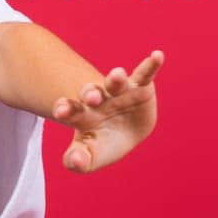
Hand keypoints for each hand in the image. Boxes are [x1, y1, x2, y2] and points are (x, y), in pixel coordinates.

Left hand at [53, 50, 163, 173]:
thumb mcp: (91, 155)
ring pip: (116, 81)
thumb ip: (79, 161)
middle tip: (92, 97)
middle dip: (91, 93)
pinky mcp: (141, 87)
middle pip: (91, 91)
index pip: (70, 108)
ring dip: (116, 78)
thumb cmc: (101, 142)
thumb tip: (75, 161)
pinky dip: (151, 65)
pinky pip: (146, 73)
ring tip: (118, 74)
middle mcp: (99, 98)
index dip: (65, 107)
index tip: (60, 111)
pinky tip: (157, 55)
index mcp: (82, 113)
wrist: (124, 132)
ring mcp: (120, 91)